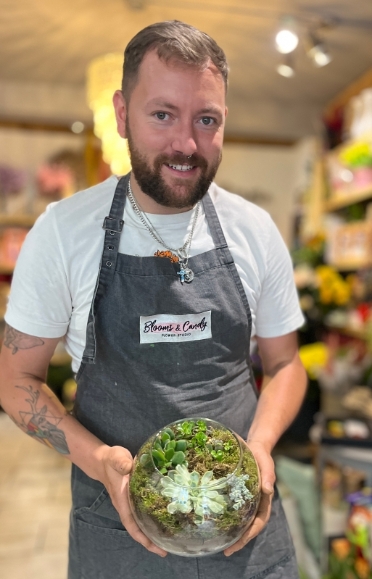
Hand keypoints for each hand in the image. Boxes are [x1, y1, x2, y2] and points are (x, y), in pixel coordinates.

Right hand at [100, 445, 166, 556]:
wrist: (104, 459)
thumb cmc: (111, 460)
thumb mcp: (116, 458)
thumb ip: (121, 463)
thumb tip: (128, 467)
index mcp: (122, 501)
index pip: (132, 525)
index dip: (143, 538)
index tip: (156, 549)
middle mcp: (126, 506)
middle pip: (138, 529)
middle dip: (151, 540)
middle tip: (168, 548)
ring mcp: (130, 502)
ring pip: (141, 521)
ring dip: (153, 530)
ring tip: (170, 537)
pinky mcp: (135, 496)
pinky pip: (144, 511)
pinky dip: (153, 517)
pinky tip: (166, 516)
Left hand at [224, 440, 274, 555]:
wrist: (256, 447)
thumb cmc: (262, 456)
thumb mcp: (266, 464)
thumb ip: (268, 476)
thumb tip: (267, 490)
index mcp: (264, 500)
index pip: (258, 522)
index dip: (249, 535)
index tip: (239, 543)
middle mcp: (256, 503)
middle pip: (249, 527)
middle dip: (239, 540)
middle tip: (226, 551)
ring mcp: (247, 500)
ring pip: (241, 521)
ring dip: (233, 532)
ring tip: (219, 543)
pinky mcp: (237, 494)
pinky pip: (233, 509)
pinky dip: (226, 518)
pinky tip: (215, 521)